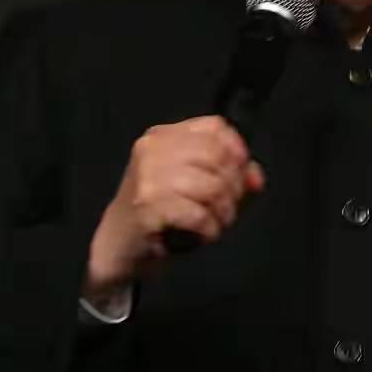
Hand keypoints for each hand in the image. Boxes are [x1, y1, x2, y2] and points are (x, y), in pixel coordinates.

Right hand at [83, 116, 265, 297]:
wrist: (116, 244)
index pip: (214, 126)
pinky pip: (198, 214)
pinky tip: (204, 233)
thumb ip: (228, 175)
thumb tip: (256, 176)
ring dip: (224, 211)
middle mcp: (153, 150)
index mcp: (162, 136)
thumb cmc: (158, 213)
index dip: (237, 148)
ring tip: (218, 222)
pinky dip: (210, 228)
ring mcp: (148, 178)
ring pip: (211, 186)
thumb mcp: (192, 186)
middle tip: (228, 207)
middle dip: (233, 185)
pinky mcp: (148, 209)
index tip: (241, 173)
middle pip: (216, 154)